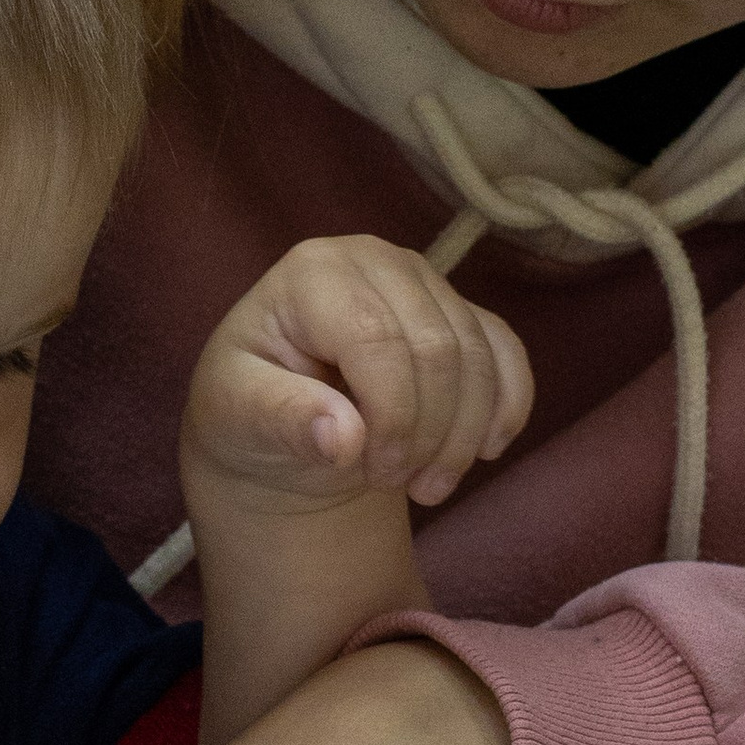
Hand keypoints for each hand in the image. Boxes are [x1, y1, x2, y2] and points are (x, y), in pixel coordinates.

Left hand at [184, 235, 530, 513]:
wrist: (282, 419)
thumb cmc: (250, 407)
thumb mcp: (237, 416)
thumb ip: (281, 419)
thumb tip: (343, 437)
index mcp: (313, 272)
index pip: (376, 339)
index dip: (393, 416)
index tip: (379, 474)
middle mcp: (375, 259)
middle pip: (438, 349)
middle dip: (431, 432)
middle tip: (402, 485)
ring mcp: (424, 280)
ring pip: (479, 356)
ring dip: (465, 435)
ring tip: (428, 485)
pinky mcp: (459, 310)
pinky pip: (507, 353)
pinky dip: (506, 408)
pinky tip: (484, 452)